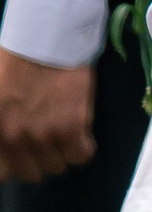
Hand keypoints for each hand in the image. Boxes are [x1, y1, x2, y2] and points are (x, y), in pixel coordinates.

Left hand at [0, 48, 94, 179]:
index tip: (24, 155)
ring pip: (58, 166)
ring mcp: (44, 135)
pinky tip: (81, 132)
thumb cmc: (14, 60)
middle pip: (32, 173)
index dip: (15, 165)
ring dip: (62, 153)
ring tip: (64, 133)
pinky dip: (83, 147)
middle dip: (38, 160)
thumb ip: (0, 123)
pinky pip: (81, 155)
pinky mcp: (72, 128)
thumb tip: (8, 141)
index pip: (4, 172)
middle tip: (46, 142)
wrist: (46, 38)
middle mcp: (15, 137)